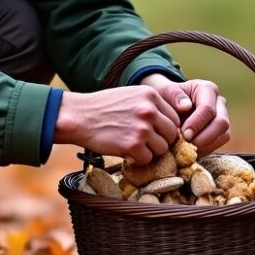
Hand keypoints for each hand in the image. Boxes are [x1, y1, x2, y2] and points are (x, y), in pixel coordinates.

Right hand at [54, 86, 180, 163]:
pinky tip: (126, 151)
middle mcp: (149, 110)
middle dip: (160, 140)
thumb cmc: (103, 107)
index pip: (174, 117)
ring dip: (149, 151)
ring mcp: (142, 128)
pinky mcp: (133, 146)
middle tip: (144, 142)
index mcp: (151, 95)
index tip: (154, 132)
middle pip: (171, 134)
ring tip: (133, 145)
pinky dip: (138, 159)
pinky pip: (147, 159)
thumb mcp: (130, 96)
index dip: (165, 128)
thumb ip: (150, 106)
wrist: (79, 117)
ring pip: (161, 148)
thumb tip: (170, 124)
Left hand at [140, 74, 230, 154]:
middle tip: (187, 144)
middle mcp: (219, 102)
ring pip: (224, 135)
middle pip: (222, 122)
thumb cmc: (167, 97)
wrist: (169, 105)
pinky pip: (219, 143)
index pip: (208, 109)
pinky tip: (191, 150)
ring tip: (188, 148)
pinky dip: (206, 149)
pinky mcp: (220, 131)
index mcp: (207, 89)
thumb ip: (174, 95)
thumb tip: (186, 106)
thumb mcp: (166, 92)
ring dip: (206, 145)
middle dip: (205, 137)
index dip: (197, 124)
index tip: (184, 134)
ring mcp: (222, 117)